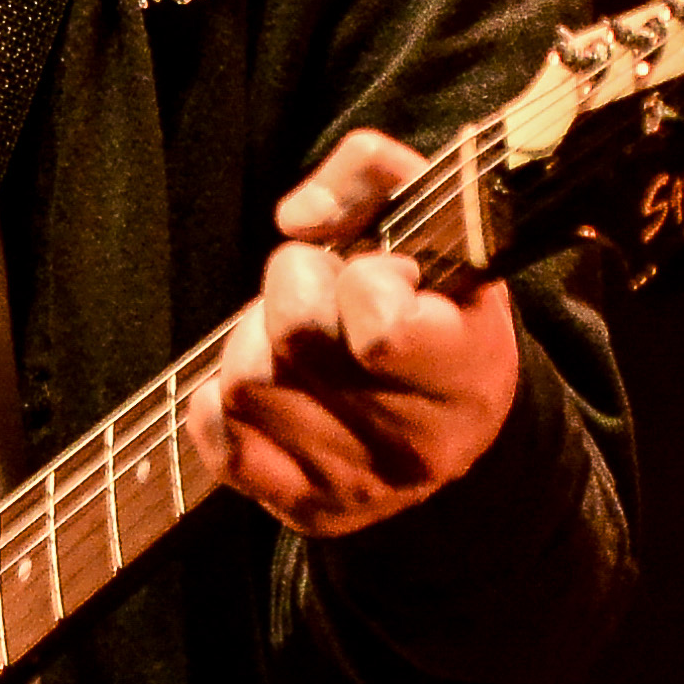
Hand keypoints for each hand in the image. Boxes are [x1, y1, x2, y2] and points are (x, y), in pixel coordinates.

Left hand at [181, 130, 522, 537]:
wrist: (458, 424)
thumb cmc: (439, 304)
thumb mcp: (438, 219)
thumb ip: (372, 173)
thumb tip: (296, 218)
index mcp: (469, 369)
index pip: (380, 327)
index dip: (363, 278)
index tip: (383, 274)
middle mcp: (419, 443)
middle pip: (294, 338)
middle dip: (293, 288)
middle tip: (324, 291)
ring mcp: (359, 485)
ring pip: (246, 383)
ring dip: (256, 342)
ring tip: (300, 341)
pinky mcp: (305, 509)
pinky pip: (214, 434)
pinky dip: (222, 399)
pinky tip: (273, 385)